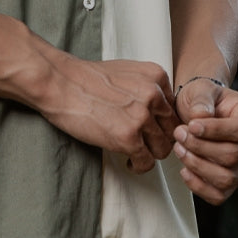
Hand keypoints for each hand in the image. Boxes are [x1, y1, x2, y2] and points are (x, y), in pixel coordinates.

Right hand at [39, 56, 176, 173]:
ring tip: (135, 153)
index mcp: (156, 76)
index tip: (152, 129)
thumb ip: (147, 86)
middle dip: (159, 140)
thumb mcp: (127, 71)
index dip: (163, 122)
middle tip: (144, 144)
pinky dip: (138, 166)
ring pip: (163, 149)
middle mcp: (153, 95)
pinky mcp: (128, 138)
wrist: (61, 83)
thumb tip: (160, 110)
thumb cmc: (87, 78)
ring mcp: (142, 117)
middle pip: (173, 130)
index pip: (175, 109)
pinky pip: (147, 162)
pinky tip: (128, 161)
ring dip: (149, 154)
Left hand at [172, 80, 237, 204]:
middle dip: (201, 147)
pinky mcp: (230, 183)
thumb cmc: (201, 99)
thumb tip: (200, 117)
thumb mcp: (200, 89)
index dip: (215, 130)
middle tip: (179, 135)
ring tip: (179, 149)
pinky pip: (219, 195)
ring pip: (227, 177)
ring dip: (198, 166)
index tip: (191, 125)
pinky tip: (184, 170)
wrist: (195, 113)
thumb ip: (201, 99)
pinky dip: (199, 186)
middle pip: (233, 155)